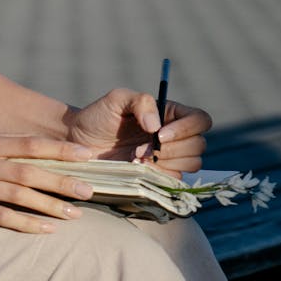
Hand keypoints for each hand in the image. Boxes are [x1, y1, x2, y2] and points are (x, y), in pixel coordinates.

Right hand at [0, 134, 94, 233]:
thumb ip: (2, 149)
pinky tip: (46, 230)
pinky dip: (27, 224)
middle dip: (62, 180)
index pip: (32, 144)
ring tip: (75, 214)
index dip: (61, 149)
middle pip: (30, 170)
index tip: (87, 155)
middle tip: (90, 189)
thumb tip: (39, 153)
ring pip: (20, 195)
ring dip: (50, 205)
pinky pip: (2, 217)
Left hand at [66, 88, 210, 175]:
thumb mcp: (117, 99)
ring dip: (165, 162)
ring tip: (136, 157)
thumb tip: (156, 125)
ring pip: (191, 164)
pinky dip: (159, 176)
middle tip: (141, 148)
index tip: (160, 134)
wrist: (81, 142)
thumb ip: (140, 102)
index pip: (200, 119)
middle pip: (198, 145)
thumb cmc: (99, 116)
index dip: (187, 128)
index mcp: (169, 113)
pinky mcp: (161, 177)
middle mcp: (174, 135)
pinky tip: (137, 168)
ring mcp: (169, 158)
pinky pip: (176, 181)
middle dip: (171, 149)